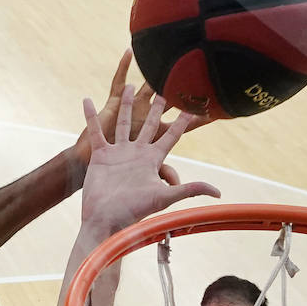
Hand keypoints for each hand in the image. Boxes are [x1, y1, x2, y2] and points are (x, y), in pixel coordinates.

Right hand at [80, 87, 220, 236]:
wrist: (105, 218)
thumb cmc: (134, 210)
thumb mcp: (165, 197)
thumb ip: (190, 190)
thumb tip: (218, 193)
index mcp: (153, 160)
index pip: (172, 136)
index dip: (183, 122)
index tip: (193, 106)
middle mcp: (137, 153)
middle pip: (149, 125)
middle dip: (157, 108)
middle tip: (165, 88)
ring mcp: (118, 153)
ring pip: (123, 122)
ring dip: (126, 105)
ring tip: (129, 87)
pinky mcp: (100, 155)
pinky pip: (96, 131)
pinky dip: (91, 116)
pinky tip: (87, 100)